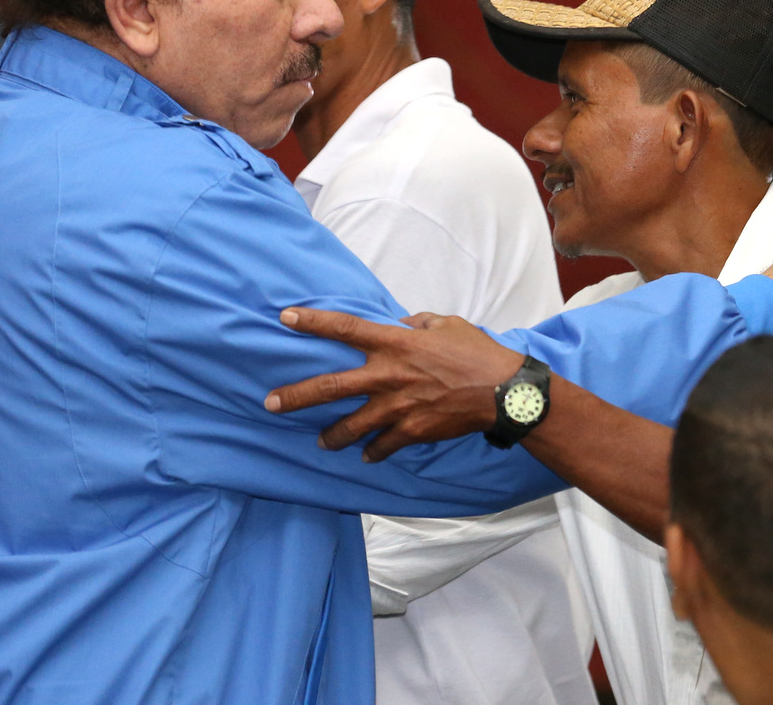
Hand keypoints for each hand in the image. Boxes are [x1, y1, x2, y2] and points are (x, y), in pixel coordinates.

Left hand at [267, 308, 523, 460]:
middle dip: (296, 396)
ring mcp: (397, 406)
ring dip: (332, 435)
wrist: (502, 392)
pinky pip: (382, 446)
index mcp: (395, 343)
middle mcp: (388, 375)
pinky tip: (368, 455)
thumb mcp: (446, 324)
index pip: (345, 328)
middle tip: (270, 403)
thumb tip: (401, 324)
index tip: (285, 317)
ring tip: (322, 441)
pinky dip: (374, 451)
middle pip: (330, 386)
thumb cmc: (477, 352)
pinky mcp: (411, 431)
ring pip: (350, 426)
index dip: (313, 322)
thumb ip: (417, 323)